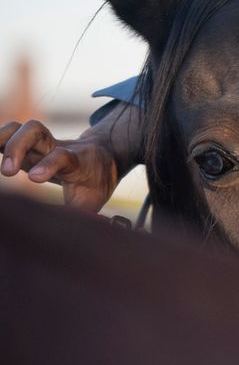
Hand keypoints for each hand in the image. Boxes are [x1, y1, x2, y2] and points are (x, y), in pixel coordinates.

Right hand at [1, 104, 141, 212]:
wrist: (103, 157)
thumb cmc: (95, 184)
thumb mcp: (92, 201)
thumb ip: (78, 216)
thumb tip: (62, 236)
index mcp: (76, 161)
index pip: (63, 157)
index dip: (49, 164)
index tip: (34, 178)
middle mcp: (56, 147)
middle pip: (36, 131)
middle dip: (17, 146)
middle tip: (7, 172)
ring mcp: (41, 144)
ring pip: (21, 128)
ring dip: (1, 138)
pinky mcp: (28, 144)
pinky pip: (8, 134)